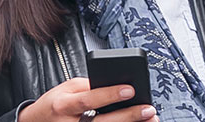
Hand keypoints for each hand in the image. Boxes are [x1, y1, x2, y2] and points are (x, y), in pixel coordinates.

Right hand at [18, 78, 155, 121]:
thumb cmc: (54, 104)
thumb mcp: (67, 89)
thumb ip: (89, 87)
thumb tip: (116, 85)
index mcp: (63, 105)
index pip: (88, 100)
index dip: (109, 95)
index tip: (130, 89)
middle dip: (128, 116)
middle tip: (148, 109)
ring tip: (150, 119)